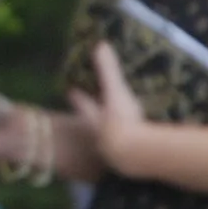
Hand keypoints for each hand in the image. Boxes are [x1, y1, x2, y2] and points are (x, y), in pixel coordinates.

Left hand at [68, 42, 148, 175]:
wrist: (136, 155)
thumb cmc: (122, 120)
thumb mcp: (115, 91)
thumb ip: (107, 70)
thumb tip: (100, 45)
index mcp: (94, 117)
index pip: (81, 102)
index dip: (76, 95)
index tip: (70, 90)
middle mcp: (100, 135)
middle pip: (91, 124)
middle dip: (90, 117)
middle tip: (91, 112)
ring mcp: (113, 152)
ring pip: (107, 140)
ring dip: (109, 135)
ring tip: (114, 130)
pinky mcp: (130, 163)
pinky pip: (128, 153)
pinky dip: (131, 149)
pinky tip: (138, 150)